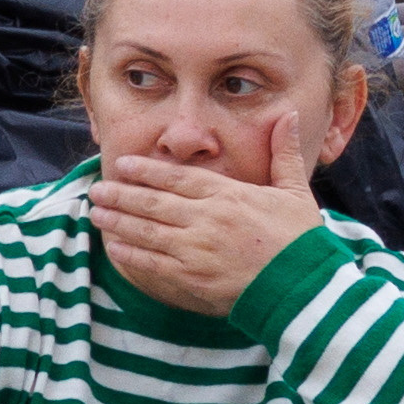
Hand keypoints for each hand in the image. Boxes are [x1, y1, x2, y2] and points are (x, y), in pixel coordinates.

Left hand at [83, 141, 323, 322]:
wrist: (308, 289)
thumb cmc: (302, 241)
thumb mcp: (296, 192)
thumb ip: (283, 153)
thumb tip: (289, 114)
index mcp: (229, 195)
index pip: (177, 177)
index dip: (146, 170)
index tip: (122, 165)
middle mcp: (207, 219)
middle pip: (154, 203)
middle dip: (121, 195)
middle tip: (97, 189)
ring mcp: (198, 250)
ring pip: (147, 231)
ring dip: (118, 221)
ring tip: (95, 213)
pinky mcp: (195, 279)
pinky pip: (154, 264)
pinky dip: (131, 255)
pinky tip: (113, 247)